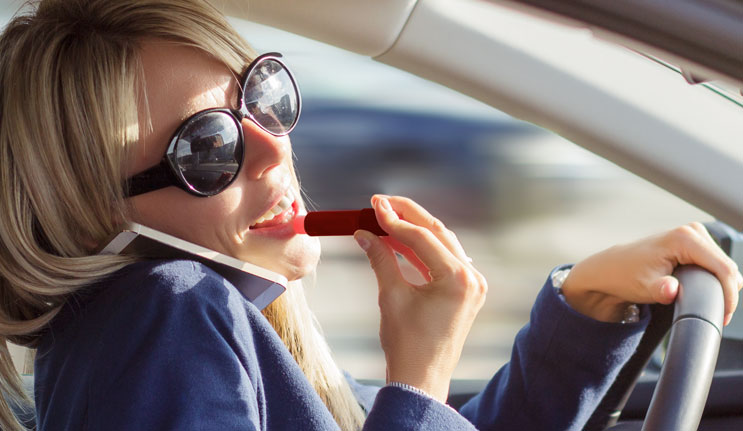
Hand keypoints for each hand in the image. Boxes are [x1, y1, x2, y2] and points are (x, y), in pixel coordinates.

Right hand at [354, 195, 486, 401]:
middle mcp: (471, 278)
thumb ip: (380, 258)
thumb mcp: (391, 297)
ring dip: (414, 230)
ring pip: (441, 244)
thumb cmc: (408, 345)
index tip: (373, 206)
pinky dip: (421, 250)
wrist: (421, 380)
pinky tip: (399, 241)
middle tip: (380, 203)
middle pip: (437, 233)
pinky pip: (442, 260)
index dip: (394, 220)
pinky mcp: (464, 292)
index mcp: (458, 279)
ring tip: (386, 218)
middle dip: (407, 216)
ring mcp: (471, 285)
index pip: (422, 237)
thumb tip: (364, 233)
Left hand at [561, 222, 742, 324]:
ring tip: (709, 305)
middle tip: (718, 315)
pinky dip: (715, 280)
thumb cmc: (625, 276)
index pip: (723, 268)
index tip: (724, 316)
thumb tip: (670, 289)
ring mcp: (693, 235)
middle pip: (727, 266)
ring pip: (724, 265)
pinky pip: (716, 263)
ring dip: (722, 286)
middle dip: (727, 293)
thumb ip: (661, 290)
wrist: (611, 270)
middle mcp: (691, 232)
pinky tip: (705, 292)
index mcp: (684, 238)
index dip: (729, 295)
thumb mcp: (644, 287)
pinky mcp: (693, 243)